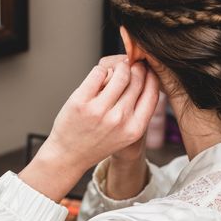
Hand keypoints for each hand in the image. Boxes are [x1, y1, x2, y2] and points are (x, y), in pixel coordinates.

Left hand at [19, 57, 159, 200]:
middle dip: (135, 68)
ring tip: (113, 71)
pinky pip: (99, 72)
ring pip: (120, 73)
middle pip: (136, 79)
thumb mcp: (126, 133)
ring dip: (118, 67)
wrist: (68, 155)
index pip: (152, 92)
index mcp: (135, 128)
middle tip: (130, 65)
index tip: (147, 70)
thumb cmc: (97, 141)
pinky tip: (99, 77)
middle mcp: (120, 119)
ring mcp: (99, 110)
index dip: (151, 76)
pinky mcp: (81, 101)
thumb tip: (145, 75)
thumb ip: (138, 110)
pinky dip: (101, 70)